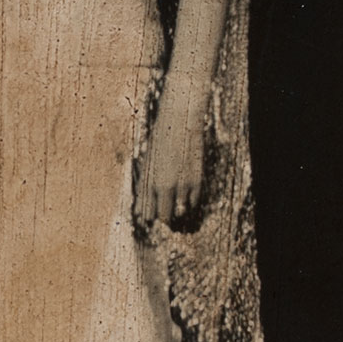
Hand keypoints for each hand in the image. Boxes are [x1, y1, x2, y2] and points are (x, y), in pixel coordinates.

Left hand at [136, 90, 205, 226]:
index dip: (148, 217)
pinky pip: (193, 202)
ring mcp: (182, 185)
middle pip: (163, 217)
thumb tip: (146, 202)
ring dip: (178, 211)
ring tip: (176, 207)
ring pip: (180, 212)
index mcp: (149, 182)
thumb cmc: (160, 140)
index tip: (150, 218)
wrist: (179, 122)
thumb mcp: (147, 162)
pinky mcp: (196, 181)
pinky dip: (189, 201)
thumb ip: (147, 182)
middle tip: (164, 217)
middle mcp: (165, 187)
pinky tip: (186, 195)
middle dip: (163, 219)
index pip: (147, 213)